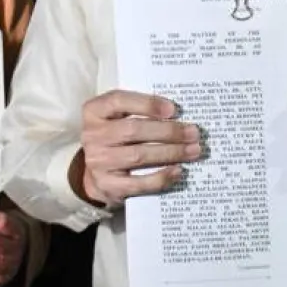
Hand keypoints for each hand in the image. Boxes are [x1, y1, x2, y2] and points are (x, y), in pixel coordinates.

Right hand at [79, 90, 200, 206]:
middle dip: (168, 131)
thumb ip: (140, 110)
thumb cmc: (116, 137)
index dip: (147, 103)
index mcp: (94, 111)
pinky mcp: (108, 186)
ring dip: (171, 153)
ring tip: (193, 150)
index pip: (118, 100)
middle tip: (193, 132)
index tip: (173, 109)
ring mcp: (98, 162)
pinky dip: (161, 177)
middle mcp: (93, 136)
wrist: (96, 173)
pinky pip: (138, 183)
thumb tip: (178, 114)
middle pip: (133, 130)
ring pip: (138, 156)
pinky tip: (178, 171)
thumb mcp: (118, 117)